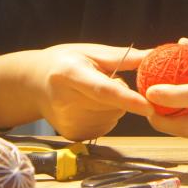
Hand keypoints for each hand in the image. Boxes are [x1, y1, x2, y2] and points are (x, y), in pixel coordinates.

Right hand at [23, 44, 152, 141]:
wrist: (33, 84)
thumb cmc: (65, 61)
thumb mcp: (90, 52)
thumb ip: (123, 57)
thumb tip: (154, 56)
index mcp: (70, 74)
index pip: (103, 90)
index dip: (128, 99)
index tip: (149, 107)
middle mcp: (67, 101)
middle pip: (113, 104)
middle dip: (121, 92)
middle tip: (104, 78)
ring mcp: (69, 122)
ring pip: (113, 116)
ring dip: (113, 105)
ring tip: (91, 92)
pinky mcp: (73, 135)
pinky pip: (106, 125)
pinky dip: (106, 115)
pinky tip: (88, 105)